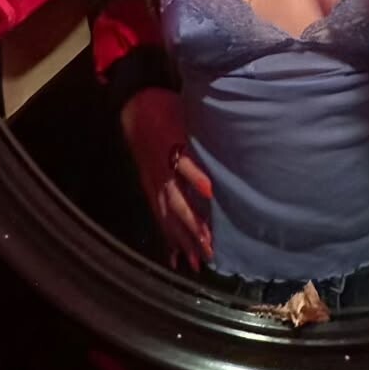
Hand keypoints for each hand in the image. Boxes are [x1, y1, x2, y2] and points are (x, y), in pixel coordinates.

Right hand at [120, 87, 213, 273]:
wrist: (134, 108)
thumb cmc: (167, 108)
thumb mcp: (188, 110)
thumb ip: (207, 126)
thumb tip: (234, 126)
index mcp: (171, 145)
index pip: (184, 163)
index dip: (196, 176)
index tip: (212, 192)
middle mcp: (161, 169)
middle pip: (177, 199)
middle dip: (193, 225)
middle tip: (210, 246)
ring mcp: (154, 181)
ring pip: (167, 214)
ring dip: (182, 239)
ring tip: (197, 261)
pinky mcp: (149, 187)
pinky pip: (159, 215)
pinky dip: (168, 237)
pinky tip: (175, 257)